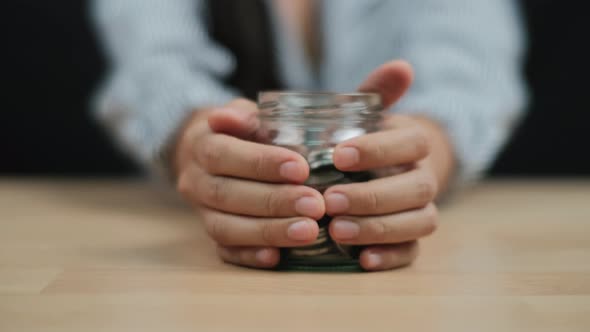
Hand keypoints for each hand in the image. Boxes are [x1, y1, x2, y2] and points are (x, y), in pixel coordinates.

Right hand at [174, 99, 325, 267]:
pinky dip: (249, 256)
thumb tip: (233, 117)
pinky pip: (224, 251)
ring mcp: (201, 212)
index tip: (301, 168)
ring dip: (268, 232)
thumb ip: (243, 116)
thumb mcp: (242, 114)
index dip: (261, 163)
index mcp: (201, 146)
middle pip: (227, 196)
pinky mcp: (211, 235)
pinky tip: (278, 257)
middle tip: (315, 206)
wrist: (207, 153)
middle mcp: (195, 182)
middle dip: (274, 202)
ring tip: (309, 232)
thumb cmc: (238, 132)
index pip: (224, 155)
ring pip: (225, 228)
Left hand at [326, 61, 455, 270]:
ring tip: (337, 231)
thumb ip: (376, 93)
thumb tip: (402, 66)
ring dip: (378, 228)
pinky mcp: (412, 238)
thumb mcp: (369, 115)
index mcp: (413, 144)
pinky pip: (413, 252)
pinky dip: (391, 257)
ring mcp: (421, 210)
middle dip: (372, 196)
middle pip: (415, 189)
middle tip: (329, 200)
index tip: (338, 154)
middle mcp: (423, 178)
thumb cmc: (368, 140)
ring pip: (418, 222)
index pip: (410, 143)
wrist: (390, 169)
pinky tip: (363, 260)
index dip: (378, 150)